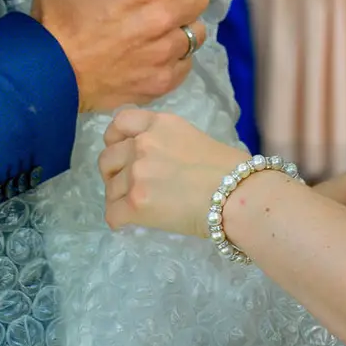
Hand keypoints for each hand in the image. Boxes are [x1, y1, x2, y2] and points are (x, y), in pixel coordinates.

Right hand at [33, 0, 213, 112]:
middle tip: (169, 0)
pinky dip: (176, 59)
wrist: (48, 72)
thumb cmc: (55, 19)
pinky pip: (186, 64)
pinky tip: (158, 57)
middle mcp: (164, 15)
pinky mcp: (163, 81)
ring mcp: (166, 52)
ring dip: (183, 28)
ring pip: (197, 33)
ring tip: (165, 31)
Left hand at [100, 107, 247, 236]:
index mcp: (158, 124)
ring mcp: (136, 173)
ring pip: (109, 189)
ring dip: (120, 199)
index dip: (114, 139)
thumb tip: (157, 161)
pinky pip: (112, 214)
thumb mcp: (194, 138)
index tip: (120, 151)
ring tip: (140, 208)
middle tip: (129, 186)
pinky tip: (132, 223)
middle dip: (113, 173)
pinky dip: (120, 221)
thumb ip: (166, 143)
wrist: (239, 196)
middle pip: (106, 158)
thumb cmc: (231, 170)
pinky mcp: (136, 203)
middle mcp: (142, 143)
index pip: (119, 121)